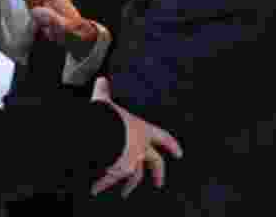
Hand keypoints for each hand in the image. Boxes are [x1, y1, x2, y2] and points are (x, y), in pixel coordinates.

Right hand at [89, 77, 182, 197]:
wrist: (102, 132)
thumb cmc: (108, 118)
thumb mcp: (105, 102)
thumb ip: (103, 92)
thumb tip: (101, 81)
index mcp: (142, 130)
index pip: (162, 138)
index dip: (171, 145)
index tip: (179, 153)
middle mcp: (140, 147)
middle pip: (155, 163)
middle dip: (158, 173)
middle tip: (159, 183)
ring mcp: (131, 160)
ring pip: (134, 176)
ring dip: (129, 186)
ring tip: (125, 193)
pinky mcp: (118, 170)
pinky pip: (110, 179)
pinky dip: (103, 183)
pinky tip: (96, 189)